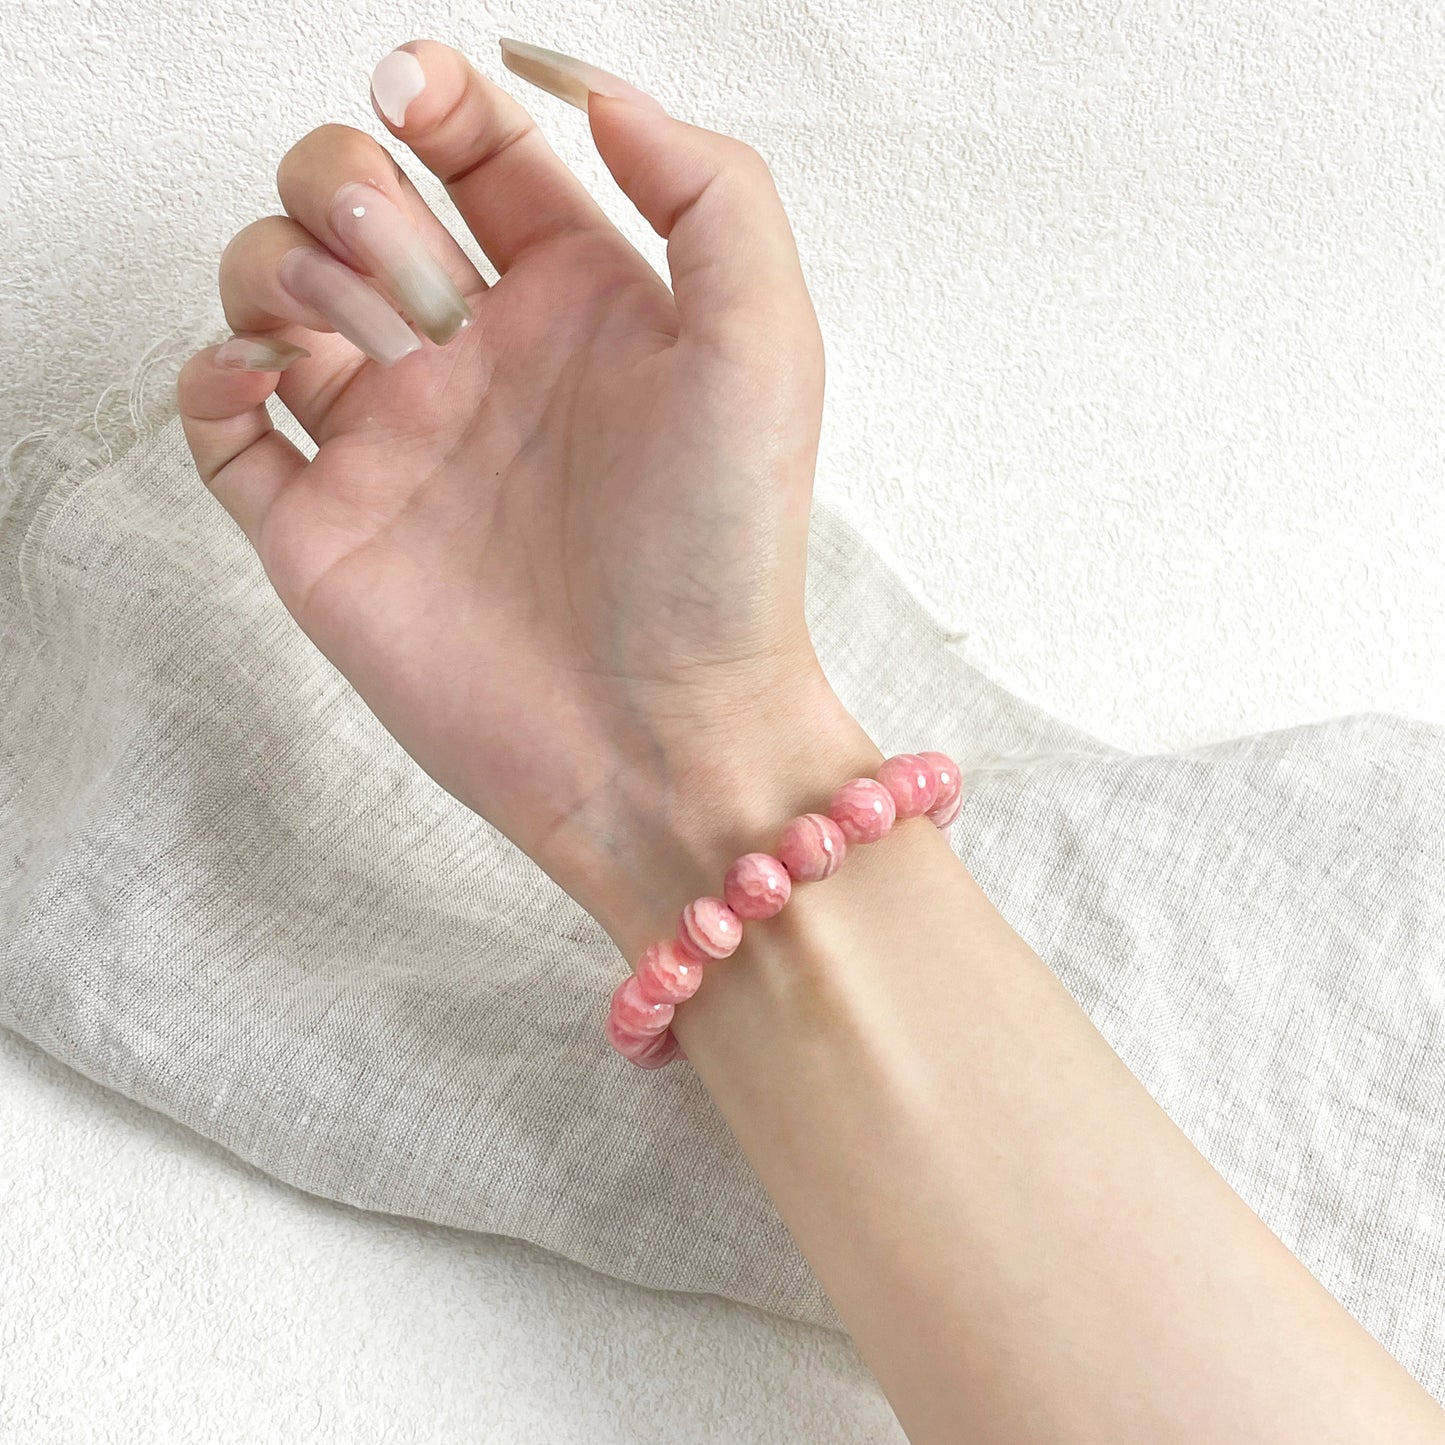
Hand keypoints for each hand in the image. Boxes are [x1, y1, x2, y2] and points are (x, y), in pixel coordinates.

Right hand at [177, 38, 863, 950]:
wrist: (661, 736)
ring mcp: (390, 439)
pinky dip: (211, 373)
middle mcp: (471, 355)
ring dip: (283, 271)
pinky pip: (217, 419)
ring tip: (369, 356)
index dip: (430, 93)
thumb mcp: (764, 346)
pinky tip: (271, 387)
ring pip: (267, 285)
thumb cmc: (721, 556)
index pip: (471, 144)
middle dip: (350, 191)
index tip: (419, 104)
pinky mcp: (323, 527)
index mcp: (572, 297)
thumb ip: (706, 190)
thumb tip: (584, 87)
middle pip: (348, 192)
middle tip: (425, 298)